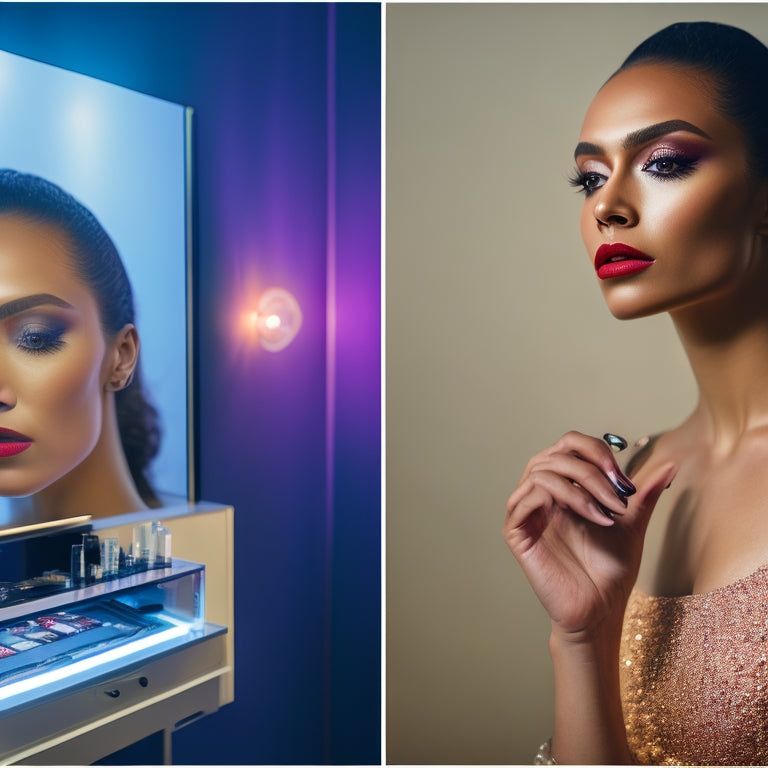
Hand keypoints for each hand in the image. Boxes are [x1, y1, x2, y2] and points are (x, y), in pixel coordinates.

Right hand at [503, 431, 674, 640]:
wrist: (600, 610)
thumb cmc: (610, 570)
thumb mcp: (632, 523)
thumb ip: (644, 494)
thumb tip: (671, 463)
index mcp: (564, 486)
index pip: (569, 445)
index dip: (597, 451)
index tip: (625, 480)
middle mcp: (541, 493)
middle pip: (555, 452)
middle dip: (592, 467)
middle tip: (619, 494)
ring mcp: (526, 511)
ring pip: (542, 471)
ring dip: (582, 485)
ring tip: (608, 512)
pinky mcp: (515, 530)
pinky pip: (526, 497)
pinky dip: (563, 499)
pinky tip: (592, 519)